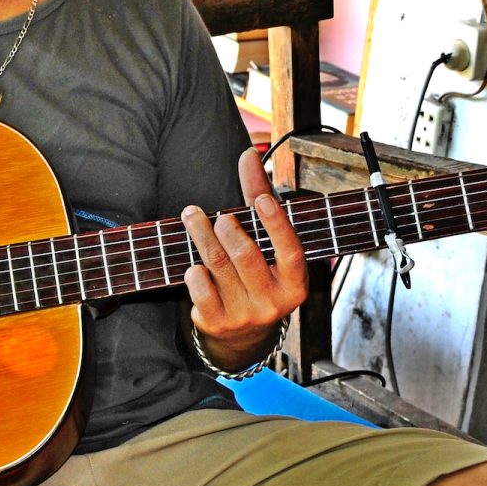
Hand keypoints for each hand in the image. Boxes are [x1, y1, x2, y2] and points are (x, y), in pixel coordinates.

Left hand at [181, 148, 307, 370]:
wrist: (243, 332)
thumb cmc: (257, 272)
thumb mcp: (265, 240)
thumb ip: (259, 196)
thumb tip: (250, 153)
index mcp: (294, 282)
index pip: (290, 251)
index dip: (277, 225)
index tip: (262, 200)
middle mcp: (274, 302)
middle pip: (246, 256)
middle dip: (226, 230)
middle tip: (216, 215)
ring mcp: (246, 315)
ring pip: (218, 267)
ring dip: (202, 236)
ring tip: (192, 216)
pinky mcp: (218, 323)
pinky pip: (201, 291)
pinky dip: (194, 273)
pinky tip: (192, 264)